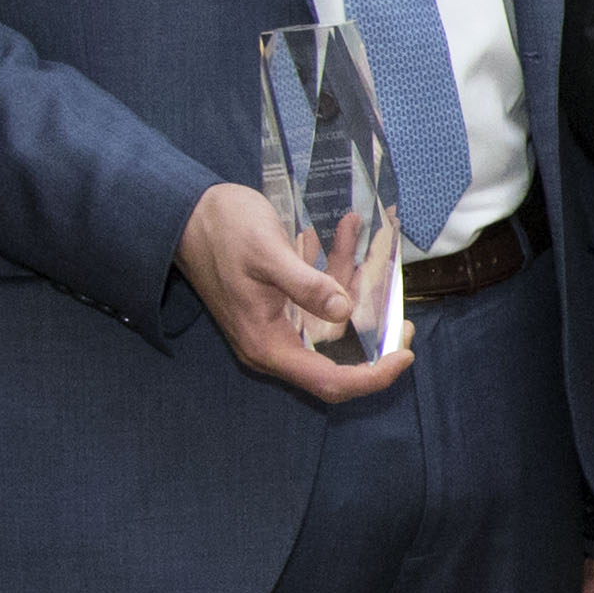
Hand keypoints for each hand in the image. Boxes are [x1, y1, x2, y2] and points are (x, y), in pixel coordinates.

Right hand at [180, 182, 412, 401]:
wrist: (188, 211)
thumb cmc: (223, 231)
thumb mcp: (268, 253)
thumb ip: (305, 284)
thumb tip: (344, 311)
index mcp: (267, 345)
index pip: (328, 381)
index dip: (372, 377)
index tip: (405, 354)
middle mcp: (273, 344)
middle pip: (336, 362)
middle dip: (373, 339)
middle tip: (404, 319)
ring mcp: (277, 325)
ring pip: (331, 323)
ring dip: (353, 285)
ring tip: (364, 242)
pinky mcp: (280, 304)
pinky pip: (317, 296)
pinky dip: (334, 268)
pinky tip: (345, 228)